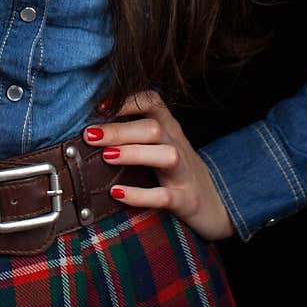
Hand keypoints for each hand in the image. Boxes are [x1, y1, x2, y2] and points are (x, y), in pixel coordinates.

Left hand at [85, 90, 236, 241]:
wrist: (216, 206)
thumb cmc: (177, 172)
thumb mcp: (162, 145)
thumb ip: (135, 132)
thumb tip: (90, 126)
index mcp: (170, 128)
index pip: (152, 102)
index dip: (127, 100)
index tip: (99, 106)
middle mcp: (177, 145)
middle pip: (153, 128)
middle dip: (120, 129)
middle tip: (90, 135)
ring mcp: (183, 173)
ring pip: (165, 155)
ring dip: (133, 153)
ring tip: (106, 157)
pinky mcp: (185, 200)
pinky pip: (164, 196)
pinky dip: (140, 195)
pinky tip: (117, 193)